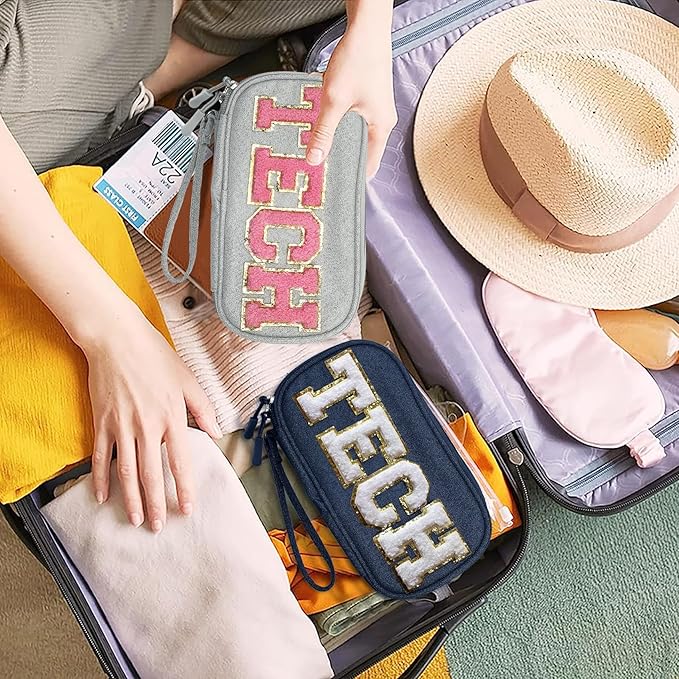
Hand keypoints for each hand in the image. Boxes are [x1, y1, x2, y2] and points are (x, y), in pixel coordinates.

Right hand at [85, 309, 220, 531]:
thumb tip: (217, 432)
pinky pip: (100, 457)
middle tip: (158, 527)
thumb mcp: (188, 379)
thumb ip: (203, 408)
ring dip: (131, 499)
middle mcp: (147, 426)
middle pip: (152, 474)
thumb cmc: (156, 357)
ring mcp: (121, 426)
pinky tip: (102, 497)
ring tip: (134, 520)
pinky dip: (100, 479)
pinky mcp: (101, 422)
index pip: (180, 461)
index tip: (187, 509)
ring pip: (126, 472)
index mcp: (171, 417)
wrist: (117, 339)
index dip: (184, 488)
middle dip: (156, 504)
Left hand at [306, 1, 395, 177]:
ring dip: (338, 142)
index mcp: (381, 128)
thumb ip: (323, 132)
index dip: (352, 178)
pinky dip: (339, 126)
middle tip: (320, 172)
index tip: (334, 187)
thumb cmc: (358, 59)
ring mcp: (376, 110)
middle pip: (361, 152)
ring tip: (318, 151)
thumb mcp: (334, 100)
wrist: (367, 26)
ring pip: (356, 136)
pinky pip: (353, 121)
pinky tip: (324, 125)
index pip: (369, 166)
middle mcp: (382, 122)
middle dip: (341, 161)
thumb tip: (314, 160)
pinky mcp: (367, 98)